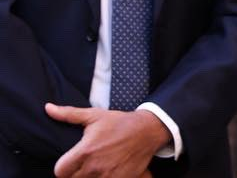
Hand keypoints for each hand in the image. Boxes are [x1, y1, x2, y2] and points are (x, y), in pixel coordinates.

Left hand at [45, 104, 168, 177]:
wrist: (148, 130)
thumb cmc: (119, 122)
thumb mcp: (94, 116)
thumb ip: (68, 114)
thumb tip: (48, 108)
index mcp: (85, 151)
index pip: (60, 171)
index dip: (63, 167)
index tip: (70, 162)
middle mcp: (94, 166)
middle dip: (74, 173)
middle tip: (84, 164)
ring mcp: (108, 176)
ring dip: (89, 177)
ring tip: (95, 168)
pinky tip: (106, 172)